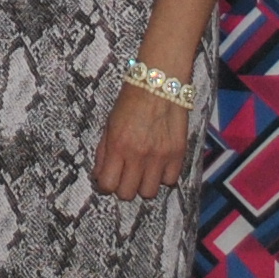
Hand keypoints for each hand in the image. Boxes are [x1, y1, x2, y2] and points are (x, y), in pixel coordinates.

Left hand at [92, 80, 194, 200]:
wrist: (159, 83)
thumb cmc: (131, 100)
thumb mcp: (109, 124)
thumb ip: (104, 152)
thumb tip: (100, 176)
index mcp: (117, 146)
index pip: (107, 185)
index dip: (105, 186)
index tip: (107, 180)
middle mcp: (138, 155)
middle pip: (127, 194)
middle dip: (123, 188)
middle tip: (125, 176)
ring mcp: (159, 156)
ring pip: (149, 193)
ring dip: (144, 185)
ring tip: (143, 172)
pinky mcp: (178, 153)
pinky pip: (170, 181)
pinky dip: (163, 177)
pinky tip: (159, 165)